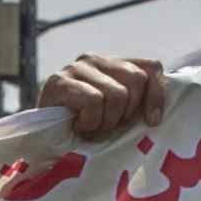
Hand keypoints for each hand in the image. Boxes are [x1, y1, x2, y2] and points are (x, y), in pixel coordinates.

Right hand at [52, 54, 169, 144]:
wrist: (43, 141)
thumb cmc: (85, 129)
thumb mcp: (117, 115)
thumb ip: (135, 104)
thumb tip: (157, 114)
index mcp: (113, 64)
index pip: (150, 66)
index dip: (156, 94)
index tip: (152, 121)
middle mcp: (95, 59)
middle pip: (136, 80)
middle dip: (127, 112)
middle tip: (109, 126)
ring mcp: (76, 68)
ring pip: (116, 94)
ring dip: (106, 121)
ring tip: (91, 127)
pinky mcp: (58, 81)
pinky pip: (93, 101)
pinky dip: (90, 121)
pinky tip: (78, 125)